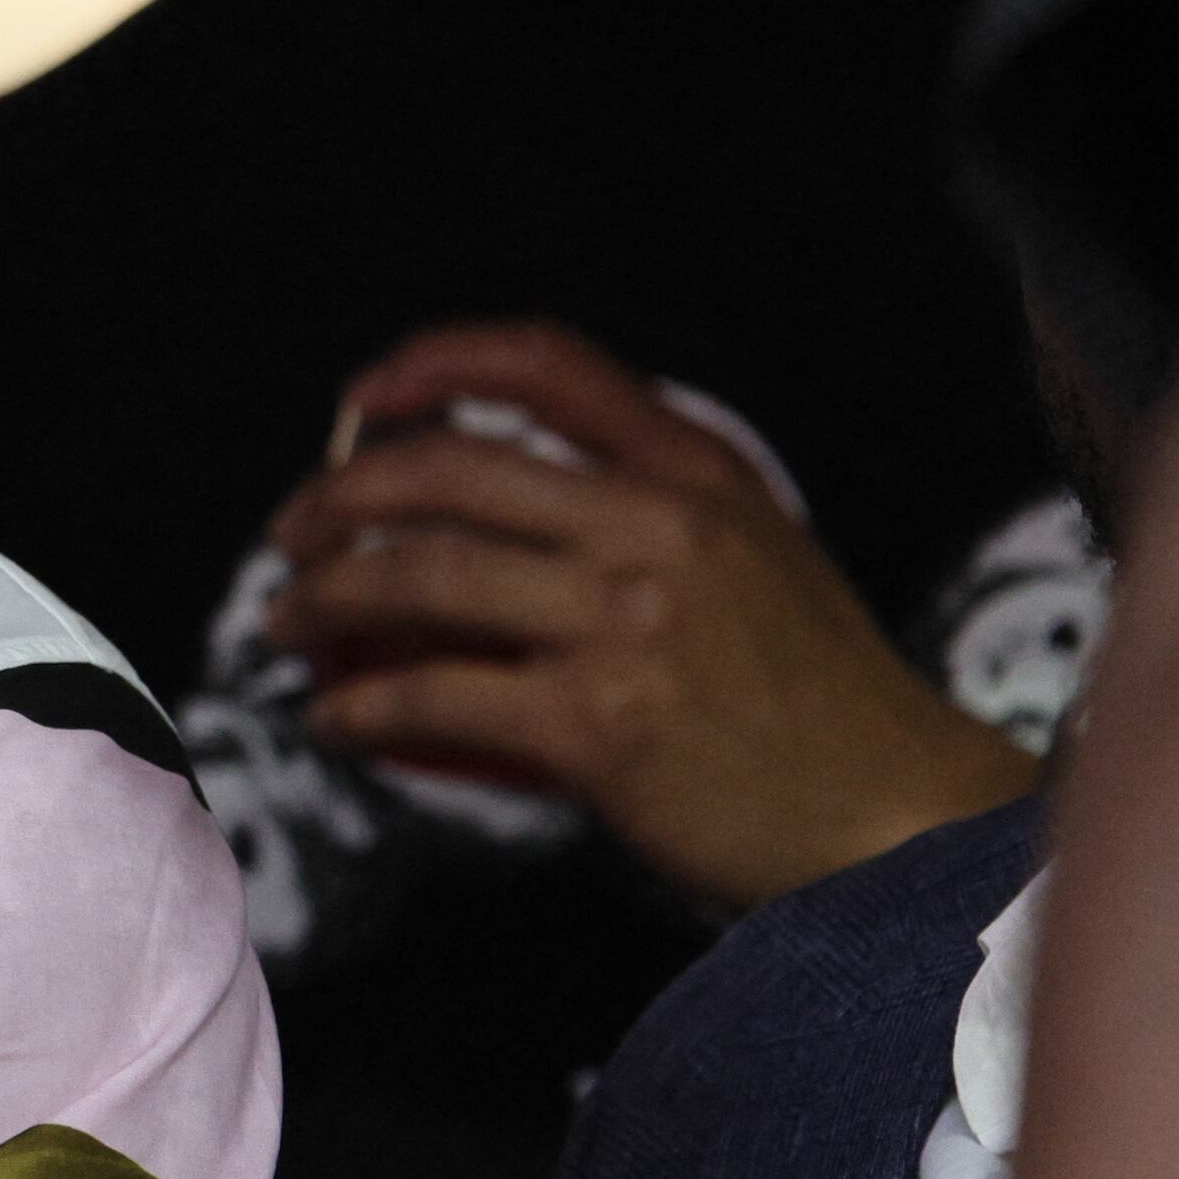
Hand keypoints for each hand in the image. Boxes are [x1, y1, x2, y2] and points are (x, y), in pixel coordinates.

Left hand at [269, 320, 1037, 911]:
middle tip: (293, 533)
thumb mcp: (757, 552)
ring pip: (423, 578)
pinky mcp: (598, 723)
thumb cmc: (818, 696)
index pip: (546, 366)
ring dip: (327, 597)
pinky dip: (363, 707)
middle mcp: (656, 526)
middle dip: (340, 495)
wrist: (894, 815)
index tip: (364, 397)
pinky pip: (437, 698)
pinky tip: (335, 718)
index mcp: (695, 471)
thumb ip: (650, 508)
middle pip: (449, 470)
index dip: (435, 363)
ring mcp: (625, 621)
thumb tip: (501, 498)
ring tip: (284, 621)